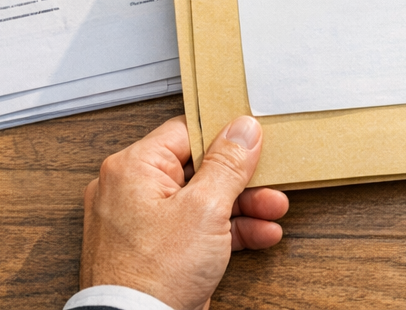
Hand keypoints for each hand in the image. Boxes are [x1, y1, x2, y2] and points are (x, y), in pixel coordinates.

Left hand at [80, 116, 287, 309]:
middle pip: (198, 169)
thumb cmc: (153, 275)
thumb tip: (242, 130)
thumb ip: (228, 165)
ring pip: (201, 201)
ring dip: (242, 206)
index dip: (224, 136)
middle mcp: (131, 191)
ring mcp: (144, 223)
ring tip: (274, 210)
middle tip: (270, 181)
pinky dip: (226, 231)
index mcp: (133, 168)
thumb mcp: (204, 209)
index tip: (254, 141)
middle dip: (242, 180)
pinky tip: (260, 233)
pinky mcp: (157, 250)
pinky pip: (195, 228)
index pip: (186, 133)